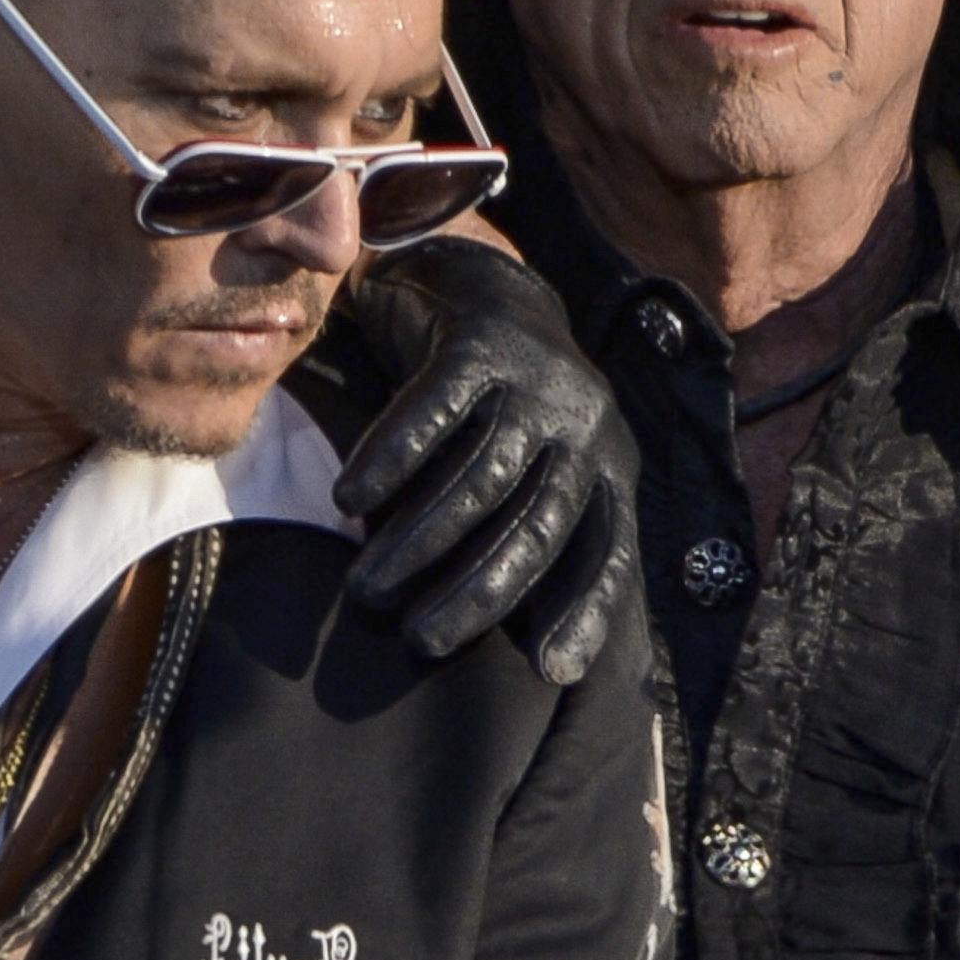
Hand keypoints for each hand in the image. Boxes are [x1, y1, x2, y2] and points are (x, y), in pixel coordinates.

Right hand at [335, 237, 640, 684]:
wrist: (480, 288)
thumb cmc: (504, 414)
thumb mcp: (542, 474)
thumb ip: (538, 541)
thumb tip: (535, 655)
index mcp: (609, 467)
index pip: (607, 549)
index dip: (584, 609)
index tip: (552, 671)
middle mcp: (587, 424)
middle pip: (541, 522)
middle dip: (480, 589)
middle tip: (419, 640)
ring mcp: (538, 379)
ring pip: (483, 474)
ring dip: (421, 538)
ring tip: (366, 586)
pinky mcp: (482, 342)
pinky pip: (436, 409)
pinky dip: (393, 456)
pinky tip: (349, 500)